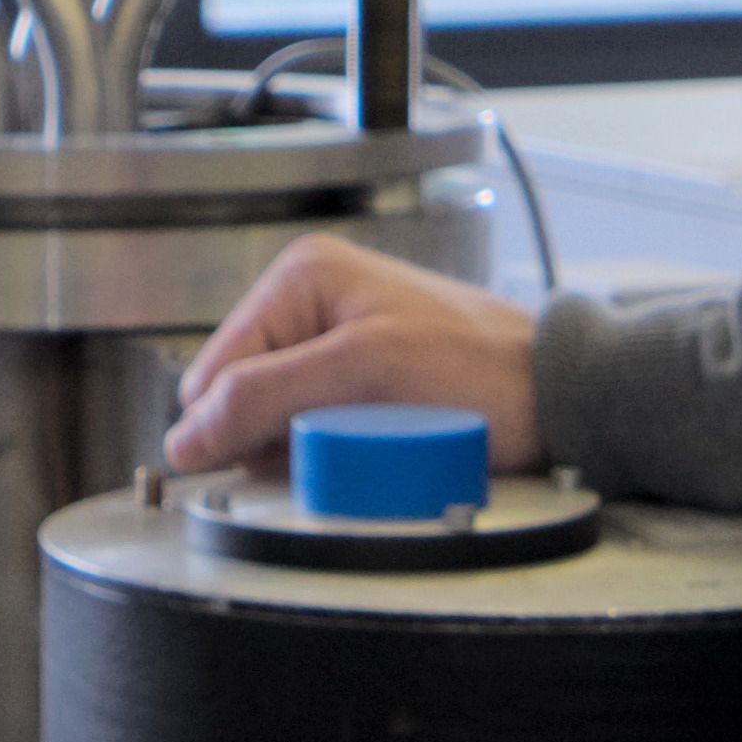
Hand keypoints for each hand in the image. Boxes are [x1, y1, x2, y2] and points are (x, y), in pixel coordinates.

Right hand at [158, 233, 537, 473]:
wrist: (554, 398)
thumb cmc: (479, 372)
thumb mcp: (360, 376)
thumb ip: (267, 397)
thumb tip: (188, 437)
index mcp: (300, 277)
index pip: (215, 369)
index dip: (227, 426)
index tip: (264, 463)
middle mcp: (310, 302)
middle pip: (240, 397)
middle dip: (271, 437)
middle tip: (333, 447)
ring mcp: (336, 343)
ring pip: (274, 423)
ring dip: (304, 451)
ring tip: (364, 447)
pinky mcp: (359, 382)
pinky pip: (312, 433)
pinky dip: (331, 454)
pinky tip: (373, 454)